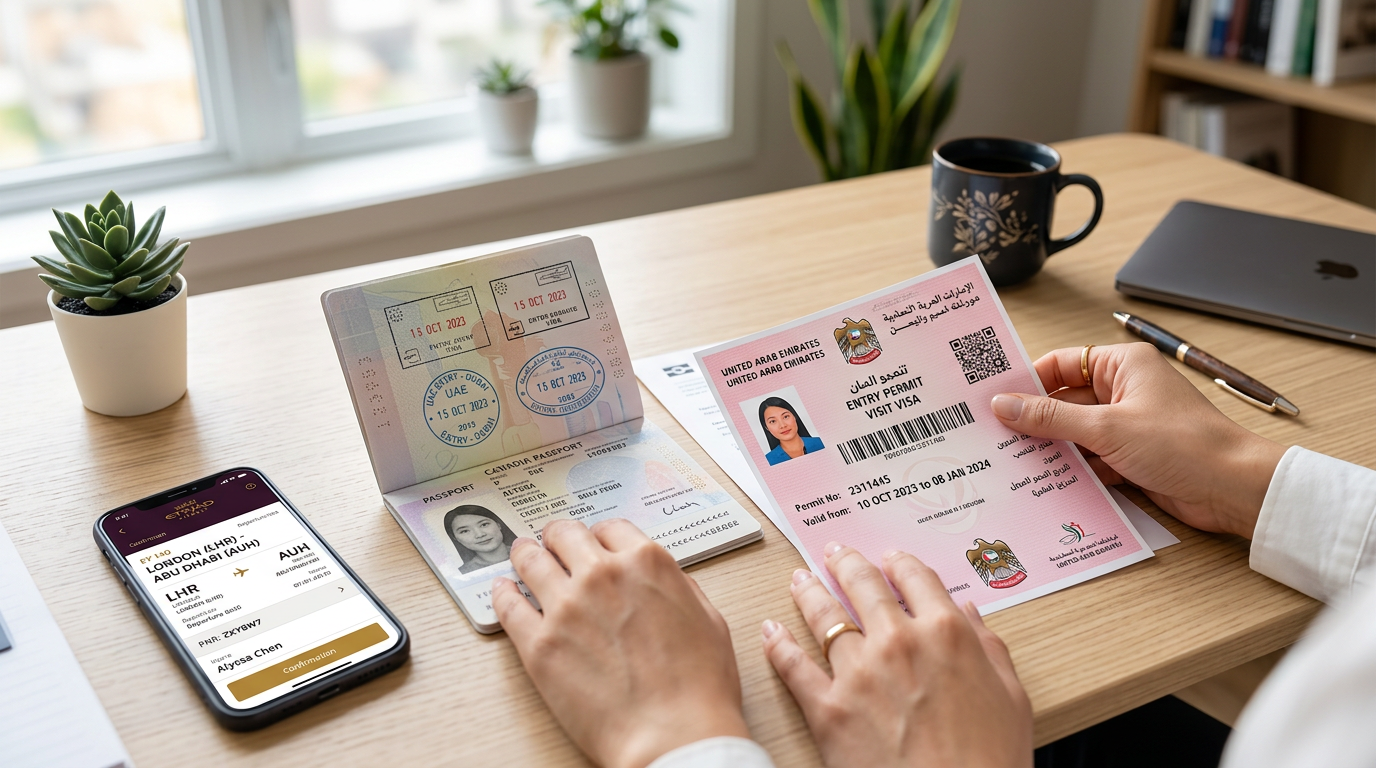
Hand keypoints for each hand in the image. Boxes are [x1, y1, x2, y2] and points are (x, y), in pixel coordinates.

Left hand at [493, 519, 749, 767]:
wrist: (673, 735)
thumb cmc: (698, 688)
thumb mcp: (708, 619)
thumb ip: (678, 587)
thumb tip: (659, 580)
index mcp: (647, 563)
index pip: (610, 529)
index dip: (599, 537)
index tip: (592, 544)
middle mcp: (602, 574)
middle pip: (565, 535)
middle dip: (558, 537)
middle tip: (551, 542)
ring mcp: (566, 607)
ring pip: (531, 560)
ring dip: (525, 554)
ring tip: (520, 554)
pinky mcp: (539, 644)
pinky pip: (508, 606)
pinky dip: (502, 593)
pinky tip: (502, 590)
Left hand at [763, 544, 1031, 767]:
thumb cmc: (990, 760)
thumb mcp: (1011, 698)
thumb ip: (989, 649)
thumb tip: (972, 615)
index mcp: (946, 634)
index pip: (917, 579)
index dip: (900, 563)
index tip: (891, 558)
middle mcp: (897, 642)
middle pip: (863, 586)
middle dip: (846, 563)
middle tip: (834, 552)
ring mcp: (857, 672)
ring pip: (824, 617)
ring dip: (809, 592)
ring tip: (800, 578)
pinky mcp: (827, 707)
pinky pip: (793, 666)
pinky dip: (778, 644)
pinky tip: (771, 630)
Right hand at [990, 342, 1285, 537]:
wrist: (1234, 489)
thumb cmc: (1185, 445)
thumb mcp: (1106, 428)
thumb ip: (1051, 417)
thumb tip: (1005, 404)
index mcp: (1122, 366)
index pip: (1061, 363)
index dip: (1027, 380)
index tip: (994, 398)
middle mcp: (1124, 391)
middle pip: (1064, 400)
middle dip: (1034, 419)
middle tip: (994, 434)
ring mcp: (1128, 425)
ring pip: (1075, 432)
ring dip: (1052, 448)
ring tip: (1012, 460)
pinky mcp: (1132, 456)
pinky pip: (1090, 458)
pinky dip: (1072, 469)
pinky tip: (1046, 481)